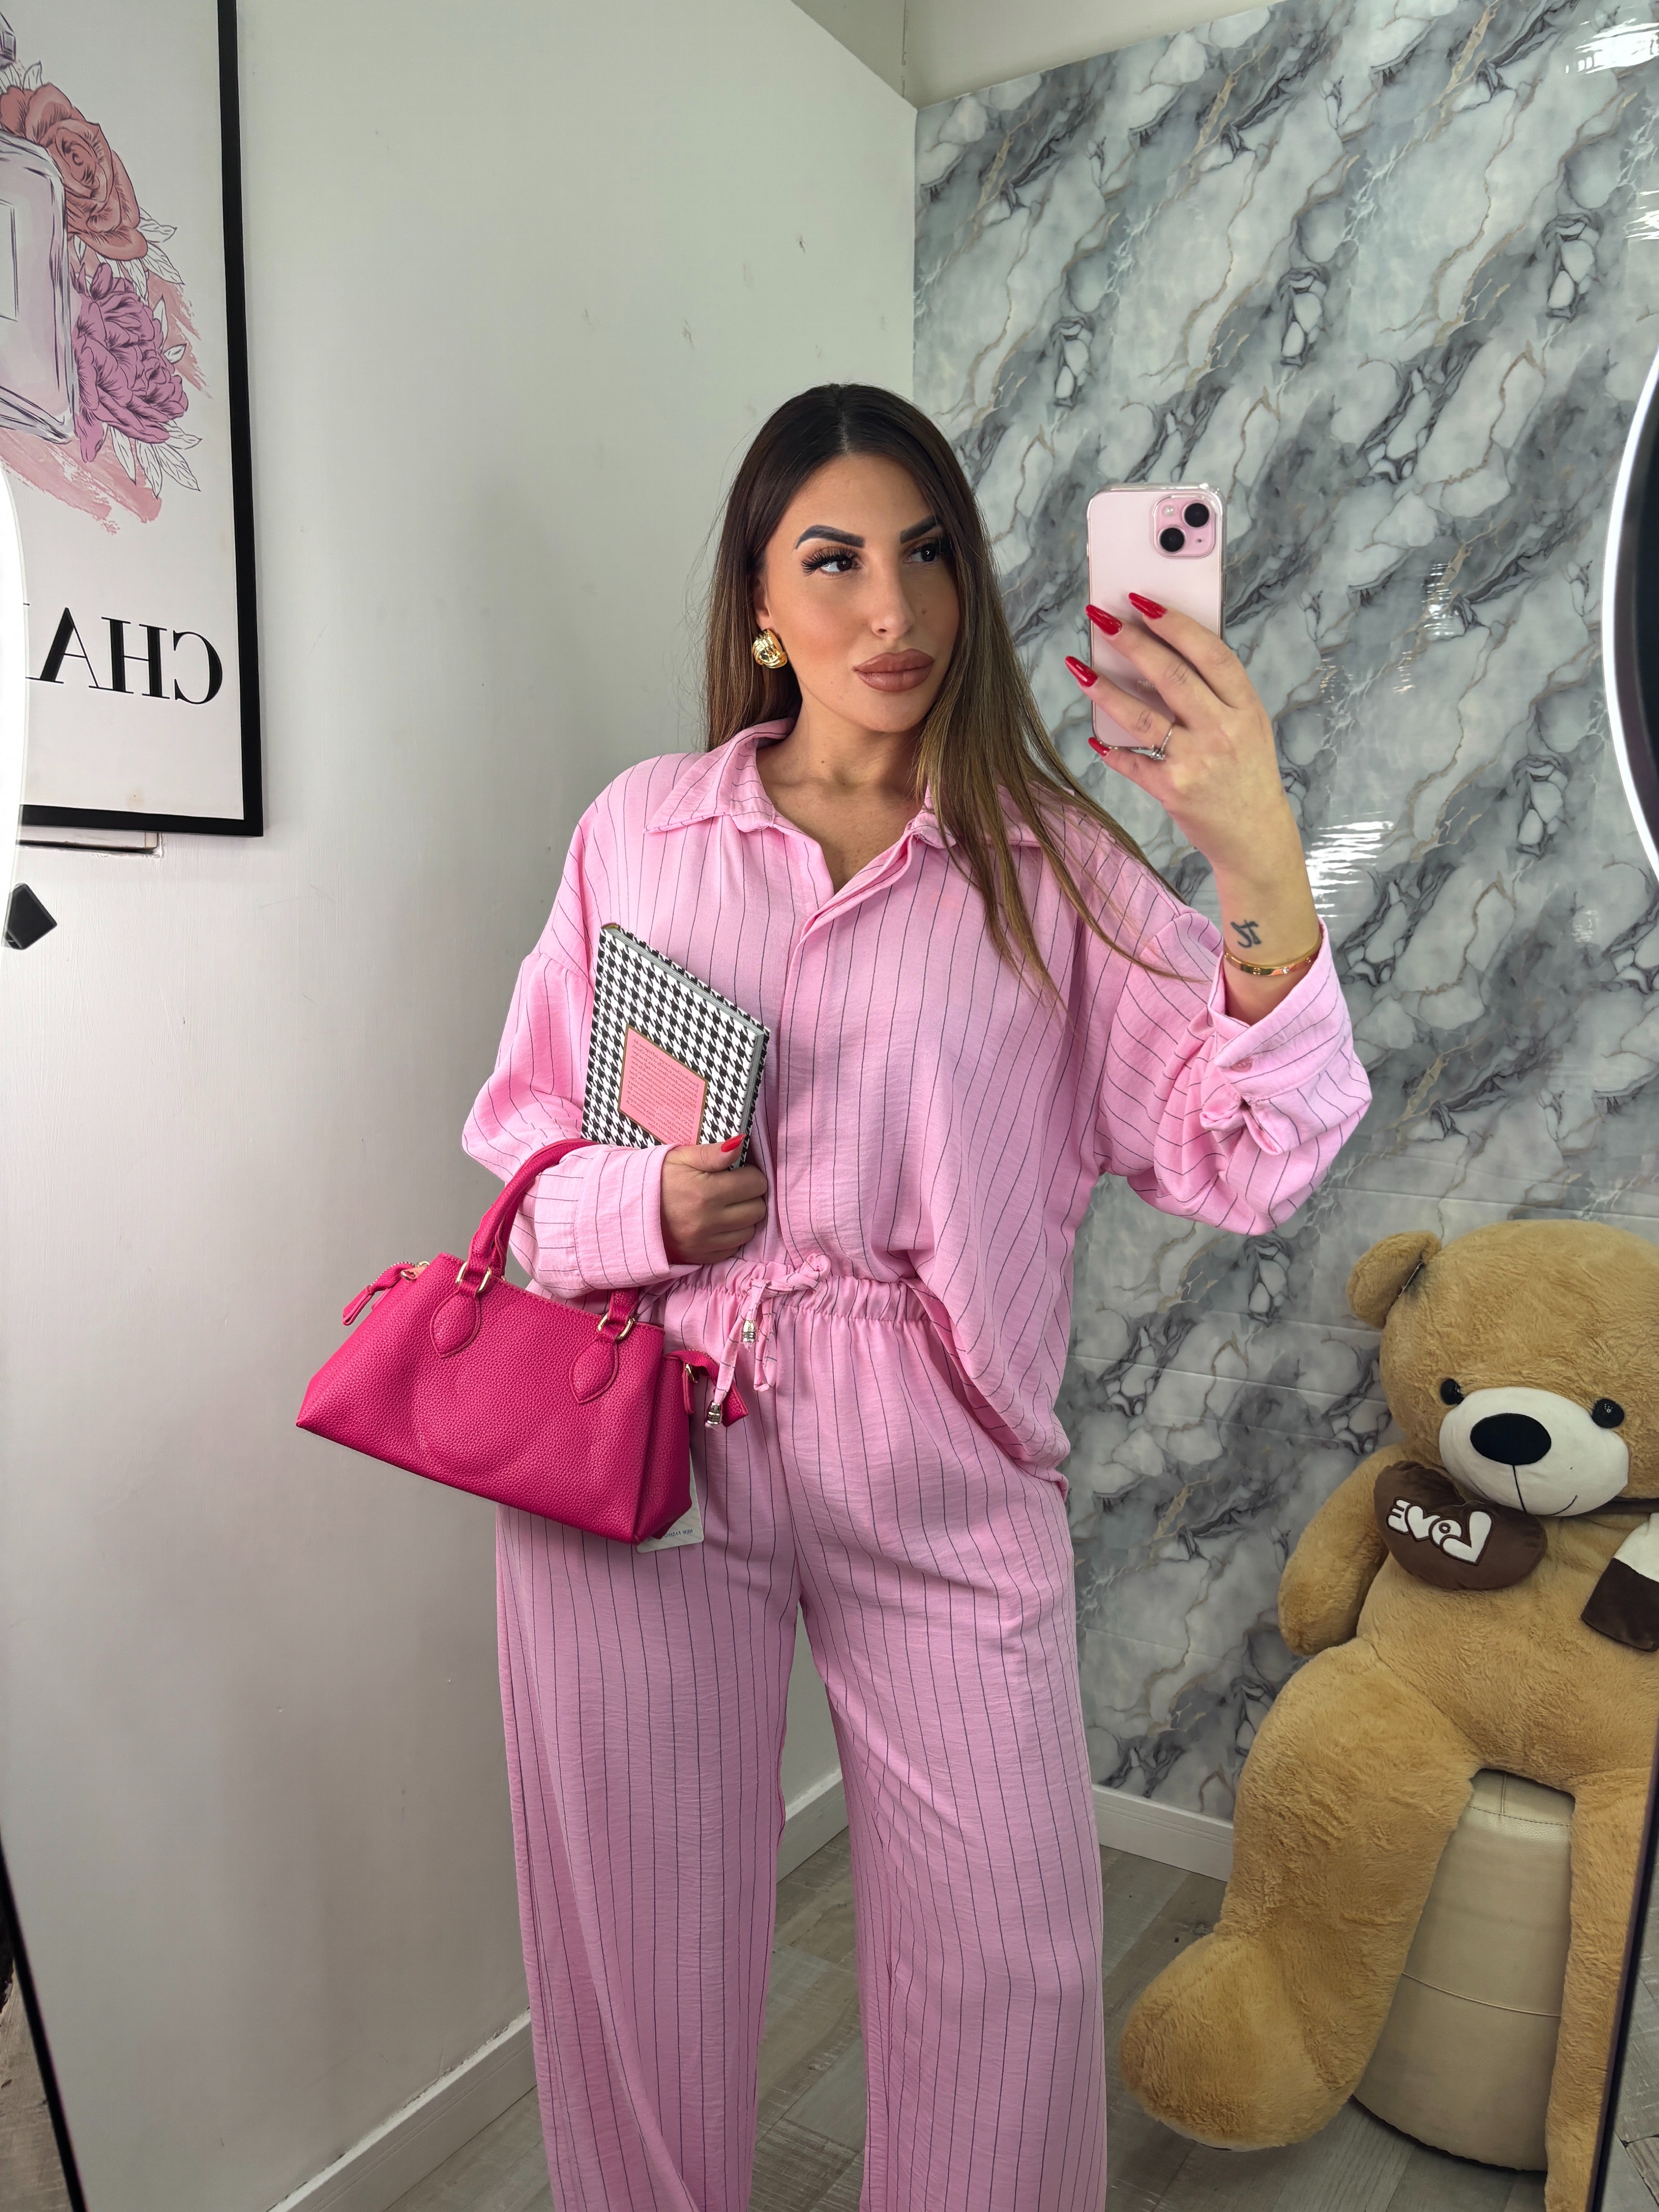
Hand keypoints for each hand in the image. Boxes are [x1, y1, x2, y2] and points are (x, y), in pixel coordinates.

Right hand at [661, 1140, 767, 1265]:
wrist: (625, 1209)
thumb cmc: (655, 1178)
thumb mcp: (680, 1157)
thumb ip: (712, 1153)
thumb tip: (739, 1144)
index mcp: (706, 1192)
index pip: (756, 1183)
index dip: (751, 1174)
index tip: (739, 1172)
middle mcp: (708, 1221)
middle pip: (757, 1209)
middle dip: (750, 1196)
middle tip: (735, 1189)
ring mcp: (704, 1242)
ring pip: (748, 1231)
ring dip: (743, 1218)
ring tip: (727, 1206)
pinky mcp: (699, 1256)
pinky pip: (732, 1249)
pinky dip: (730, 1237)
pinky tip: (718, 1224)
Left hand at [1066, 595, 1321, 1021]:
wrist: (1256, 838)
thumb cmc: (1246, 775)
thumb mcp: (1247, 727)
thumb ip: (1215, 693)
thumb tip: (1162, 651)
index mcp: (1247, 707)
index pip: (1210, 653)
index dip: (1175, 623)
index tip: (1142, 600)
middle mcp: (1225, 731)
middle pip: (1172, 676)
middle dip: (1131, 643)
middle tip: (1100, 618)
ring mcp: (1198, 761)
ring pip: (1143, 716)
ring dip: (1104, 689)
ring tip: (1077, 667)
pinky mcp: (1174, 791)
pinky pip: (1133, 761)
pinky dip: (1110, 749)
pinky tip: (1094, 737)